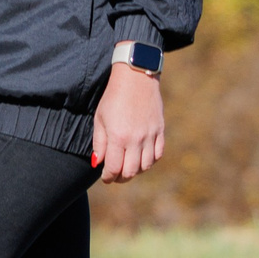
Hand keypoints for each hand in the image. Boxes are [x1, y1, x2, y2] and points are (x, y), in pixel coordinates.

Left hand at [92, 64, 163, 182]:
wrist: (136, 79)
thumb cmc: (113, 98)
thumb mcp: (99, 119)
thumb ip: (99, 143)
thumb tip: (98, 163)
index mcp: (118, 137)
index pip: (114, 168)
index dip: (108, 177)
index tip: (105, 178)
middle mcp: (136, 140)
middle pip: (131, 171)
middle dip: (121, 178)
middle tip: (115, 176)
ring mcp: (150, 136)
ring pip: (146, 166)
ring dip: (135, 171)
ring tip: (127, 167)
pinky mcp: (160, 131)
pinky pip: (158, 154)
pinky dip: (150, 161)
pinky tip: (141, 159)